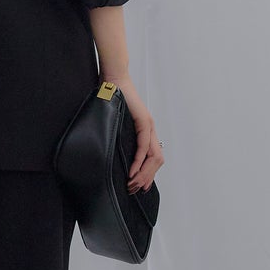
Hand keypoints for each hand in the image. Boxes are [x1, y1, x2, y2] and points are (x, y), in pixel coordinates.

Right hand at [105, 73, 163, 193]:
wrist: (113, 79)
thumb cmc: (112, 98)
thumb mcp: (117, 122)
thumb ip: (120, 135)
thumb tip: (115, 151)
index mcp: (146, 131)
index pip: (154, 158)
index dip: (149, 174)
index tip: (141, 187)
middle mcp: (151, 129)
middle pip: (157, 160)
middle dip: (147, 178)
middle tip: (135, 190)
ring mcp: (148, 125)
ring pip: (154, 156)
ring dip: (144, 173)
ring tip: (133, 183)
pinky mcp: (143, 121)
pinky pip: (144, 146)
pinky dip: (139, 160)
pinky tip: (132, 171)